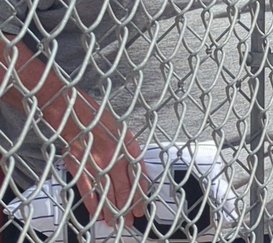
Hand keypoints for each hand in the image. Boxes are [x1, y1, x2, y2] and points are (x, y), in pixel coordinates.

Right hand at [56, 96, 147, 227]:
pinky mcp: (79, 166)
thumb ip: (129, 147)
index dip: (141, 192)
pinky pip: (88, 189)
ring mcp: (96, 163)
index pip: (139, 175)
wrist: (69, 109)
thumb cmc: (95, 115)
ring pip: (108, 192)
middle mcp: (114, 156)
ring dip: (112, 210)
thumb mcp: (121, 128)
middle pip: (125, 187)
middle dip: (129, 206)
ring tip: (116, 223)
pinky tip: (97, 214)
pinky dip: (93, 203)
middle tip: (133, 219)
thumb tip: (136, 166)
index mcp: (128, 145)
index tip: (143, 204)